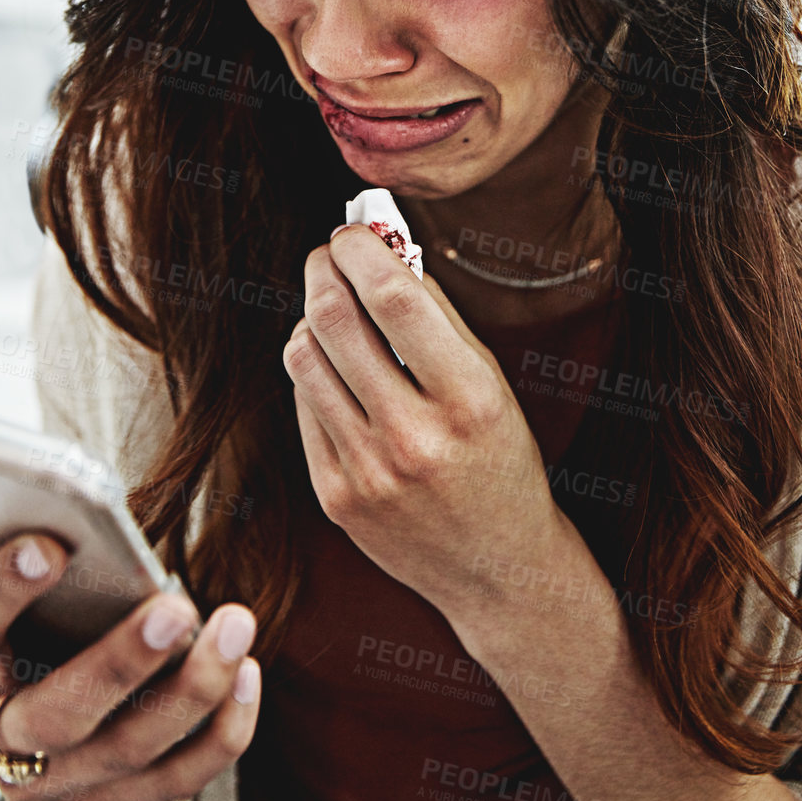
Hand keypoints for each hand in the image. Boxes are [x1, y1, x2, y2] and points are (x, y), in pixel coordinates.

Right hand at [0, 508, 260, 800]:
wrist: (32, 713)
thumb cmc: (8, 623)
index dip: (1, 590)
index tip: (50, 543)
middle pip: (57, 714)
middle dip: (118, 663)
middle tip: (174, 606)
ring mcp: (62, 776)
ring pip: (130, 748)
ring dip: (192, 689)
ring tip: (236, 623)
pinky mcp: (121, 794)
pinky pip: (180, 773)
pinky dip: (222, 729)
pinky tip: (248, 672)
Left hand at [283, 224, 569, 621]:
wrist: (496, 570)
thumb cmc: (499, 459)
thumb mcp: (491, 383)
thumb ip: (438, 317)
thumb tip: (384, 248)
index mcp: (469, 399)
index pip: (394, 299)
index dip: (362, 249)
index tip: (352, 230)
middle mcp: (415, 438)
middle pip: (334, 320)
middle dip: (323, 269)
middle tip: (327, 253)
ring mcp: (368, 473)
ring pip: (303, 357)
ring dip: (310, 316)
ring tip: (332, 310)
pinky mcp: (335, 498)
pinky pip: (302, 404)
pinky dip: (313, 371)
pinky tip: (337, 369)